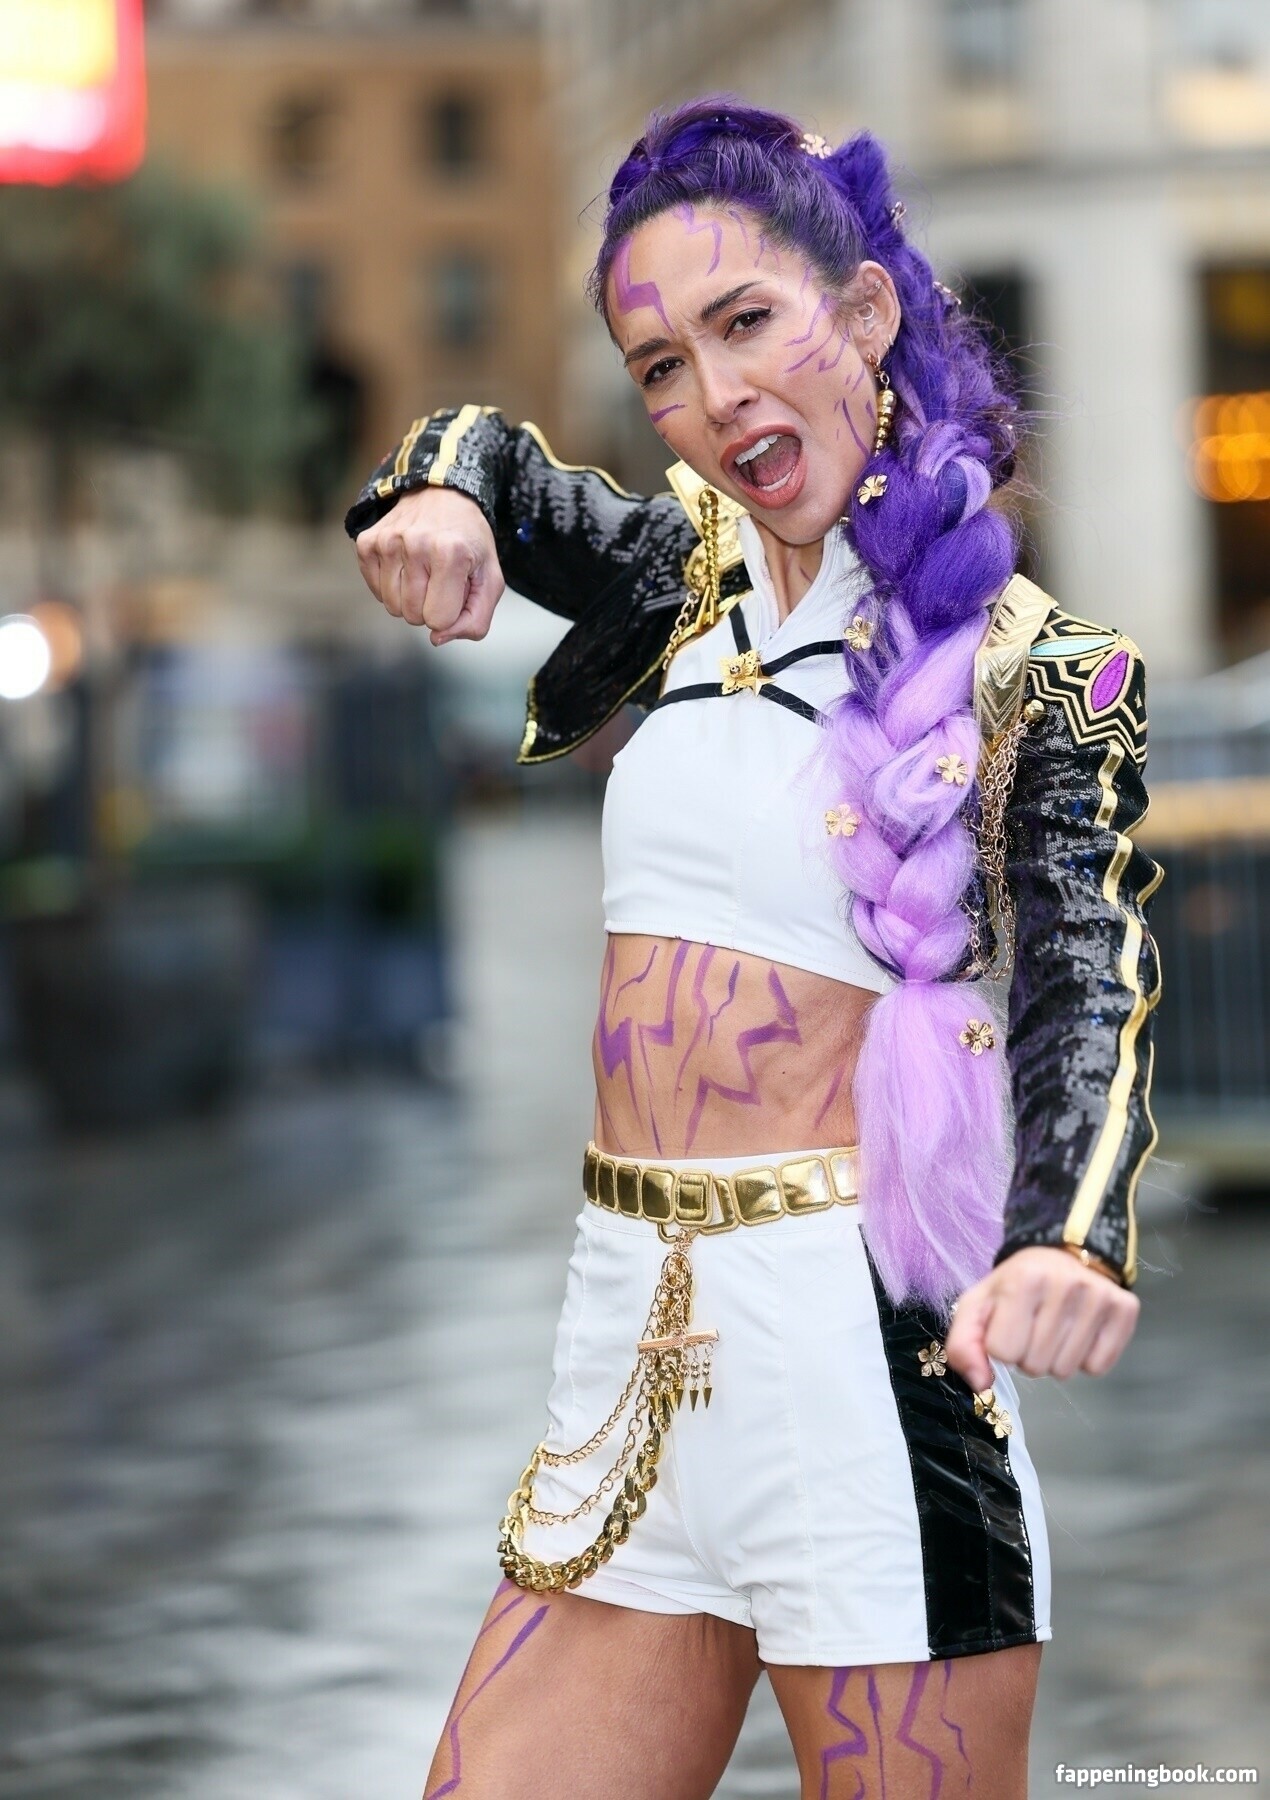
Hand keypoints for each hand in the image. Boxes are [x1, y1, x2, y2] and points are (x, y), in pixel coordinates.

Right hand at [355, 486, 504, 645]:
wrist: (443, 494)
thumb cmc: (469, 541)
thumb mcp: (490, 580)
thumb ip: (476, 620)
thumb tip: (436, 638)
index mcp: (451, 554)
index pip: (438, 620)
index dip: (449, 612)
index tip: (456, 589)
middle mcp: (416, 544)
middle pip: (412, 616)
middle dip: (428, 606)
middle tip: (440, 579)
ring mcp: (388, 541)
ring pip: (392, 607)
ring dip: (409, 598)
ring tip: (423, 571)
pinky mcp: (368, 542)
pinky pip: (375, 590)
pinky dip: (391, 586)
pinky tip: (405, 565)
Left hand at [944, 1246, 1140, 1389]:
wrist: (1062, 1254)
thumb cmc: (1016, 1285)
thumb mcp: (978, 1305)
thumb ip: (963, 1345)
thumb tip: (980, 1385)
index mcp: (1023, 1280)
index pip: (1002, 1352)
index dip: (1001, 1346)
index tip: (1009, 1324)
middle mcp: (1065, 1284)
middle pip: (1034, 1366)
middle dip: (1028, 1354)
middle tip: (1033, 1326)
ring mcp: (1099, 1296)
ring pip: (1065, 1371)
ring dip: (1055, 1358)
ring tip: (1054, 1328)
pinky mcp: (1125, 1308)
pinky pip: (1098, 1367)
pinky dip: (1085, 1358)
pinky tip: (1079, 1332)